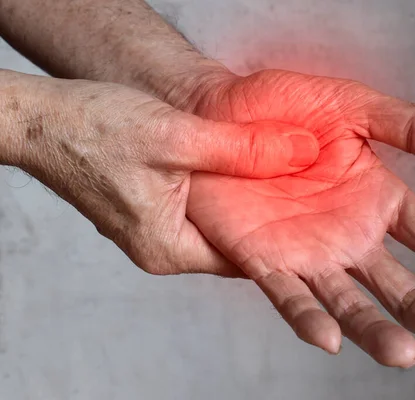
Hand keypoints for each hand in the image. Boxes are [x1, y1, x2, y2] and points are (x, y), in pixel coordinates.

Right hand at [4, 72, 318, 276]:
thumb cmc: (94, 129)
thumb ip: (240, 148)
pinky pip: (200, 212)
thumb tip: (298, 151)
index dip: (282, 245)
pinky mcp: (149, 211)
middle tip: (311, 204)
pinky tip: (244, 173)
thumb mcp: (176, 136)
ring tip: (286, 186)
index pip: (244, 260)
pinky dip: (223, 196)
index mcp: (167, 248)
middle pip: (232, 246)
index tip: (318, 228)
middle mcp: (161, 249)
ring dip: (245, 208)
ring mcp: (153, 231)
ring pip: (217, 227)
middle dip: (268, 225)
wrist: (42, 120)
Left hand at [184, 69, 414, 366]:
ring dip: (376, 330)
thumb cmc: (284, 105)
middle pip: (400, 284)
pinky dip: (309, 319)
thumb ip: (408, 125)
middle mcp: (351, 236)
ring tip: (405, 354)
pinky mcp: (265, 262)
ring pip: (351, 303)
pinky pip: (290, 297)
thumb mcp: (352, 106)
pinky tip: (330, 338)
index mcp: (378, 199)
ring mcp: (310, 255)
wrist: (218, 110)